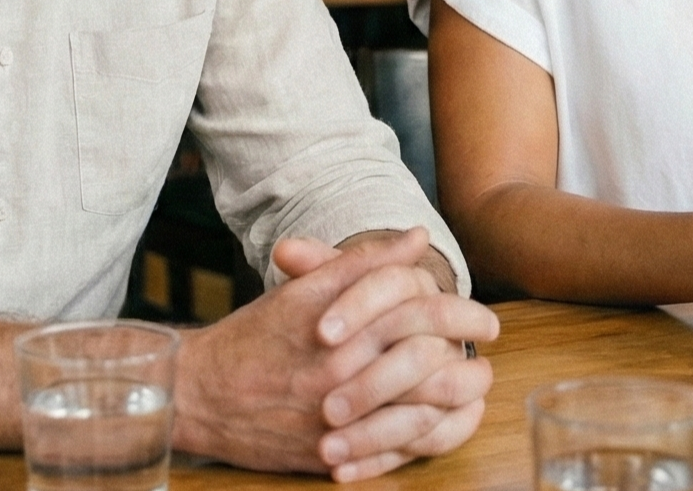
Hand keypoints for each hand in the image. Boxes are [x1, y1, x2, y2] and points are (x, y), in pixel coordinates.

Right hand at [172, 227, 497, 480]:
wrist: (200, 393)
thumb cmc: (255, 334)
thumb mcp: (304, 289)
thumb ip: (364, 263)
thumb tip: (417, 236)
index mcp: (339, 326)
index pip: (417, 313)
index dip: (460, 312)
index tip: (487, 315)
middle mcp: (341, 373)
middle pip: (424, 363)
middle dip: (468, 355)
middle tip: (492, 349)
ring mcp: (335, 420)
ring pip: (415, 413)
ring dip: (457, 401)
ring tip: (479, 385)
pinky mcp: (328, 456)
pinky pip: (390, 452)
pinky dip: (427, 438)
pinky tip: (447, 424)